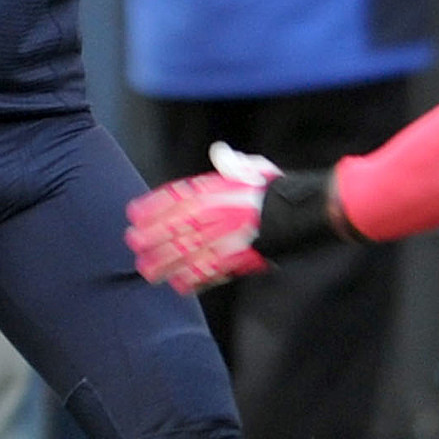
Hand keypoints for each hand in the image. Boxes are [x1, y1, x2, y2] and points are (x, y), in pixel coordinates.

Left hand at [126, 142, 280, 294]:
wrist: (303, 213)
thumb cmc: (276, 191)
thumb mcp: (254, 168)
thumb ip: (232, 163)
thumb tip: (220, 153)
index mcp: (216, 190)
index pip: (175, 198)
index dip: (151, 207)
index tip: (134, 214)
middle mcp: (215, 214)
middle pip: (173, 228)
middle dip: (150, 238)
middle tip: (134, 244)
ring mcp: (223, 239)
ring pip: (185, 254)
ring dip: (164, 264)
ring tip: (148, 271)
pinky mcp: (235, 260)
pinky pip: (208, 273)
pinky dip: (192, 280)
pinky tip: (178, 285)